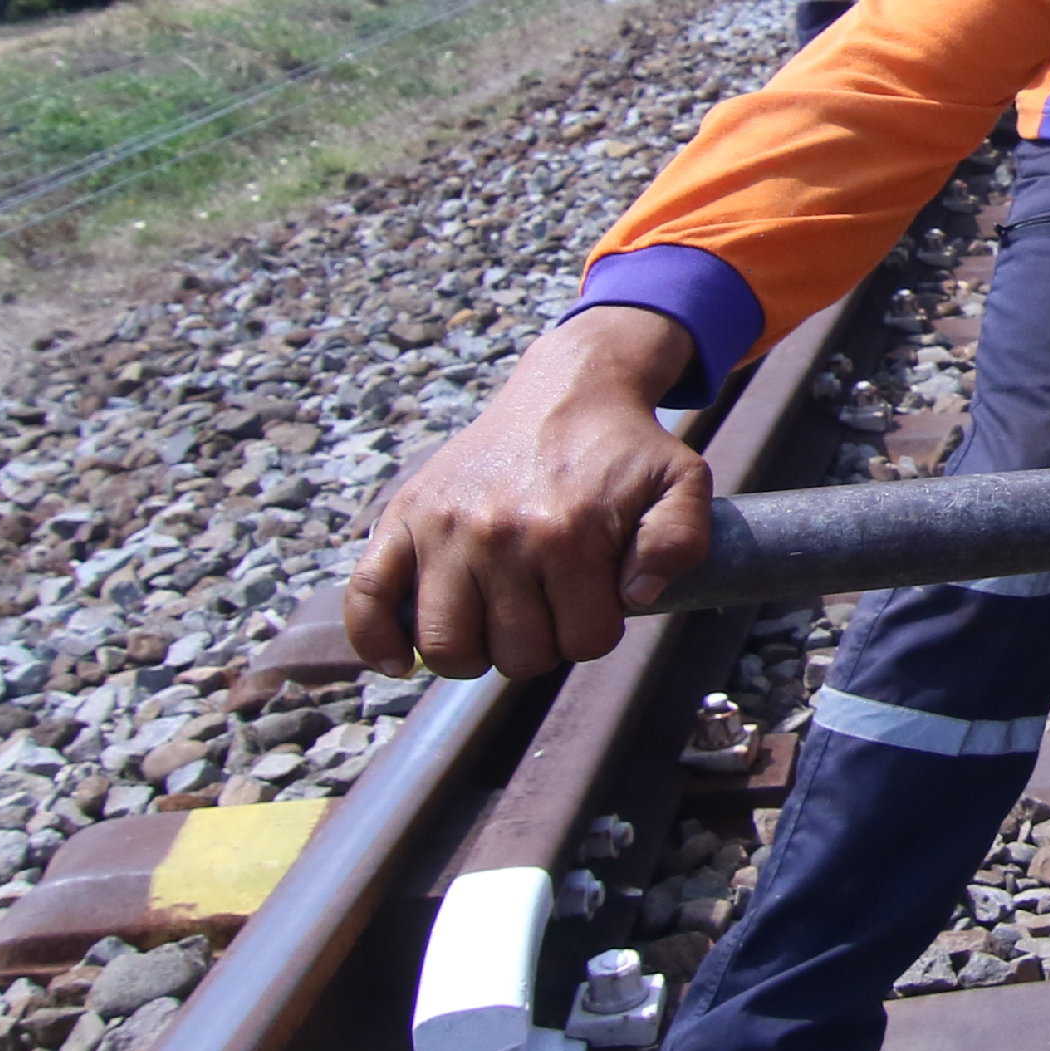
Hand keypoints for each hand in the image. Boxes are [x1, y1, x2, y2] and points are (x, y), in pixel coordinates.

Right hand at [344, 305, 716, 678]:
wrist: (567, 391)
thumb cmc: (626, 448)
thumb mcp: (682, 482)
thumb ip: (680, 541)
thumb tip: (636, 597)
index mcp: (566, 532)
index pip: (583, 642)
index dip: (598, 629)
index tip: (599, 598)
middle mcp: (497, 534)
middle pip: (516, 654)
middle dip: (545, 642)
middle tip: (553, 603)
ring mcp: (441, 529)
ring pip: (446, 647)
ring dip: (478, 652)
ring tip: (500, 620)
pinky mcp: (401, 519)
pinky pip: (367, 600)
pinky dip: (378, 641)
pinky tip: (404, 659)